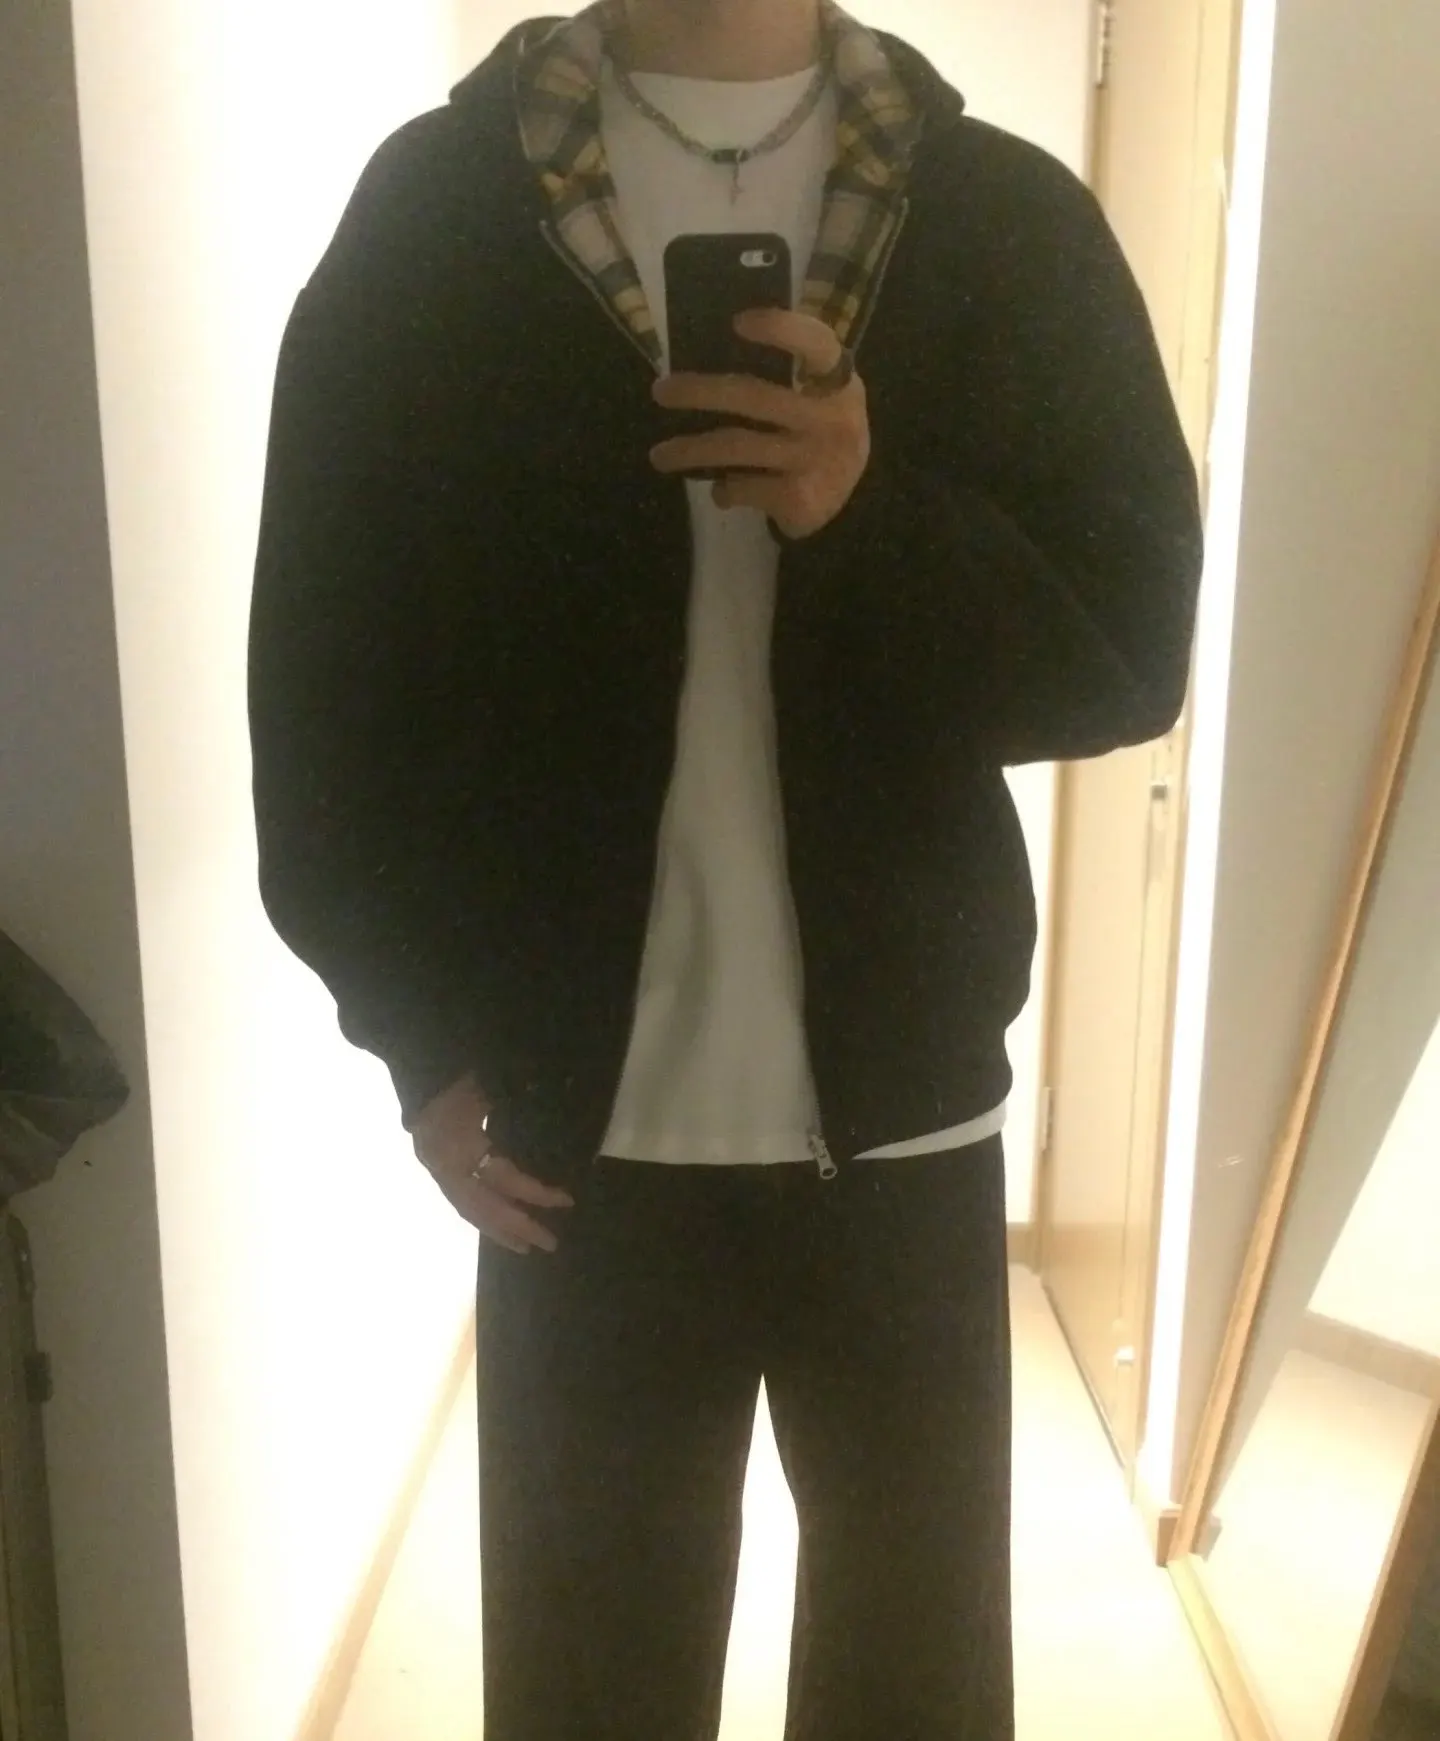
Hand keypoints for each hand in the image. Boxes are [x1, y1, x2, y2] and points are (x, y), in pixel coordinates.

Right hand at [412, 1073, 573, 1254]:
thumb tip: (558, 1131)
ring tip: (524, 1246)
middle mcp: (442, 1165)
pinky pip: (460, 1198)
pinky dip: (481, 1214)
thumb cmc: (459, 1070)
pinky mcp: (432, 1166)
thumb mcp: (492, 1087)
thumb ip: (518, 1111)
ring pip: (467, 1208)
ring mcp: (434, 1167)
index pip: (502, 1177)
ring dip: (497, 1228)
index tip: (565, 1201)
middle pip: (482, 1206)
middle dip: (515, 1226)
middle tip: (548, 1244)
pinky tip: (498, 1224)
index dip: (534, 1192)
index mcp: (458, 1146)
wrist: (417, 1057)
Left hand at [650, 309, 869, 539]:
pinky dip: (724, 491)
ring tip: (659, 455)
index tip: (738, 322)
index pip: (817, 345)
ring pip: (737, 447)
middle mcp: (832, 419)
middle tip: (660, 391)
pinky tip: (721, 491)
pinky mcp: (800, 498)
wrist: (851, 503)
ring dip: (690, 451)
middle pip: (754, 397)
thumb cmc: (822, 434)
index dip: (781, 329)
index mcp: (838, 383)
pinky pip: (744, 488)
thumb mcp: (821, 400)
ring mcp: (815, 460)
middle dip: (700, 392)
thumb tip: (708, 357)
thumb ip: (787, 378)